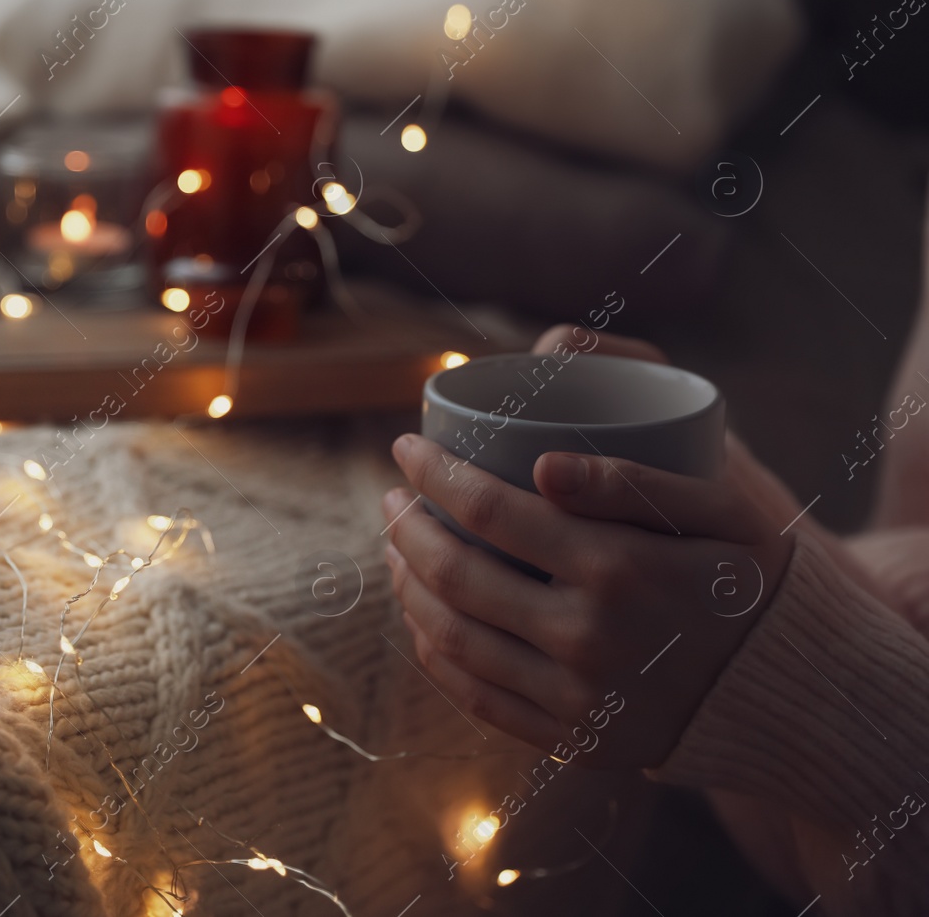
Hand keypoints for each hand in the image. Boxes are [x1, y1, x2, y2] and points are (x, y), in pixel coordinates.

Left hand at [383, 329, 797, 768]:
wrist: (795, 697)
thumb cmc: (753, 581)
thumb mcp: (723, 511)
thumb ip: (633, 480)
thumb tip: (540, 463)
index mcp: (618, 567)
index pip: (489, 509)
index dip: (433, 473)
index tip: (405, 447)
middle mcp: (586, 635)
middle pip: (455, 573)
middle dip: (405, 527)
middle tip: (390, 498)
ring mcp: (575, 695)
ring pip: (452, 636)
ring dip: (406, 585)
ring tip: (394, 549)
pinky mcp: (571, 738)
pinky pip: (475, 695)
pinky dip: (433, 652)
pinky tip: (422, 617)